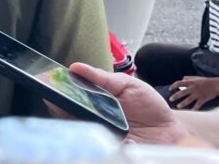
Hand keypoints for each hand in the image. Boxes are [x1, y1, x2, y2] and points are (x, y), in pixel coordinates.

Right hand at [66, 63, 188, 145]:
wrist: (170, 132)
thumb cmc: (149, 107)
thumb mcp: (127, 85)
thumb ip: (103, 78)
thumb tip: (76, 67)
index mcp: (96, 104)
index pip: (71, 99)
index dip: (59, 93)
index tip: (48, 84)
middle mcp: (95, 122)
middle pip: (69, 117)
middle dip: (59, 107)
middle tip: (54, 98)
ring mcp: (101, 138)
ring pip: (78, 134)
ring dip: (73, 124)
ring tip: (69, 111)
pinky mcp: (109, 152)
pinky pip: (95, 149)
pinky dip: (92, 142)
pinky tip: (95, 133)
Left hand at [169, 76, 218, 110]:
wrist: (215, 85)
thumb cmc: (205, 81)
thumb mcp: (196, 77)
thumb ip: (188, 78)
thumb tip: (182, 79)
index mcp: (190, 82)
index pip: (179, 83)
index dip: (173, 85)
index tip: (169, 89)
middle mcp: (193, 88)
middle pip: (182, 93)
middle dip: (175, 96)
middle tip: (170, 99)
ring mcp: (197, 94)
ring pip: (188, 100)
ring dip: (182, 104)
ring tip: (178, 106)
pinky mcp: (202, 99)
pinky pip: (197, 105)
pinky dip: (194, 109)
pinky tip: (190, 112)